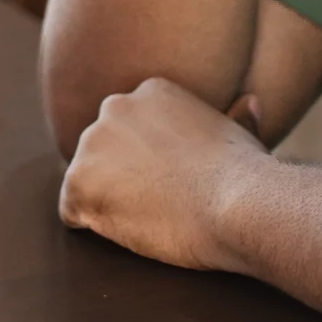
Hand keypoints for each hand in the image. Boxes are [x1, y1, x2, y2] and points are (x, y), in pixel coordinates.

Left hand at [57, 77, 276, 272]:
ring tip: (150, 216)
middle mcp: (115, 107)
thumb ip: (235, 117)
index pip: (128, 131)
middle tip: (160, 202)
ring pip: (86, 181)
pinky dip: (93, 225)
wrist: (239, 203)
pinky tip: (132, 228)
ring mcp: (94, 143)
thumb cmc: (245, 175)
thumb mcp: (240, 133)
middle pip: (102, 153)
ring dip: (108, 201)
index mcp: (151, 92)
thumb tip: (250, 103)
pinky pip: (72, 211)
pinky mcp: (80, 181)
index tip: (172, 181)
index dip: (146, 164)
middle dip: (121, 178)